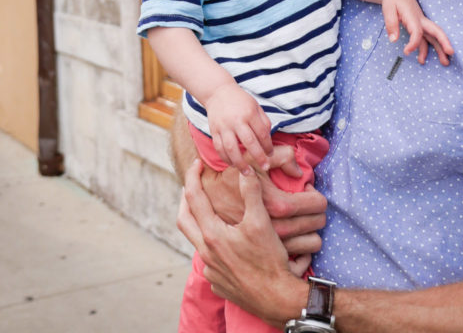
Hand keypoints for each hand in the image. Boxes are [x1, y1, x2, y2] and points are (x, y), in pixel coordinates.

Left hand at [178, 160, 308, 326]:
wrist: (278, 299)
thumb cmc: (269, 261)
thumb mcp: (261, 222)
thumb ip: (251, 193)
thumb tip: (244, 169)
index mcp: (212, 235)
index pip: (194, 198)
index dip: (193, 177)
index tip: (197, 163)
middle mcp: (206, 253)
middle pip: (184, 220)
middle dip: (186, 200)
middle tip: (193, 185)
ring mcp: (211, 271)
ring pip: (197, 242)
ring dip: (200, 224)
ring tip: (210, 212)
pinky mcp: (218, 283)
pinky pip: (209, 261)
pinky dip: (213, 246)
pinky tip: (225, 243)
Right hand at [199, 142, 326, 259]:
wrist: (205, 209)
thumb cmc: (228, 184)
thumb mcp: (251, 162)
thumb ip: (280, 156)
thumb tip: (299, 170)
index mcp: (277, 206)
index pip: (315, 204)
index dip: (317, 198)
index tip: (311, 194)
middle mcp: (278, 231)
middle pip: (316, 225)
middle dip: (317, 215)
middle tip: (310, 207)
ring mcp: (274, 249)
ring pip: (312, 244)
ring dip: (311, 232)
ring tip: (303, 222)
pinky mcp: (268, 260)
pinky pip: (301, 259)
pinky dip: (302, 250)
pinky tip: (296, 241)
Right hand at [206, 81, 272, 172]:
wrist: (218, 92)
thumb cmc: (240, 100)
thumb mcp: (255, 106)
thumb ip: (263, 122)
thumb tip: (268, 140)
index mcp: (249, 113)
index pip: (262, 133)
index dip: (268, 146)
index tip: (270, 154)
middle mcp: (236, 120)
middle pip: (249, 142)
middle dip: (258, 157)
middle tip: (265, 167)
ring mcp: (223, 126)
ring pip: (232, 149)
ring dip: (240, 163)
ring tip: (248, 173)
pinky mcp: (214, 130)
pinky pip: (219, 148)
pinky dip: (225, 159)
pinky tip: (232, 165)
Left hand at [381, 0, 453, 64]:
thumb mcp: (388, 9)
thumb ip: (391, 24)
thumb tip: (393, 40)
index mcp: (413, 16)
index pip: (417, 32)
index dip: (414, 43)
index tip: (406, 51)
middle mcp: (421, 20)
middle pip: (436, 31)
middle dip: (444, 42)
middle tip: (450, 54)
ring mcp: (422, 23)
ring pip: (434, 36)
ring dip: (440, 49)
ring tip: (445, 63)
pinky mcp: (420, 25)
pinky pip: (426, 38)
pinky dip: (426, 48)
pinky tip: (421, 59)